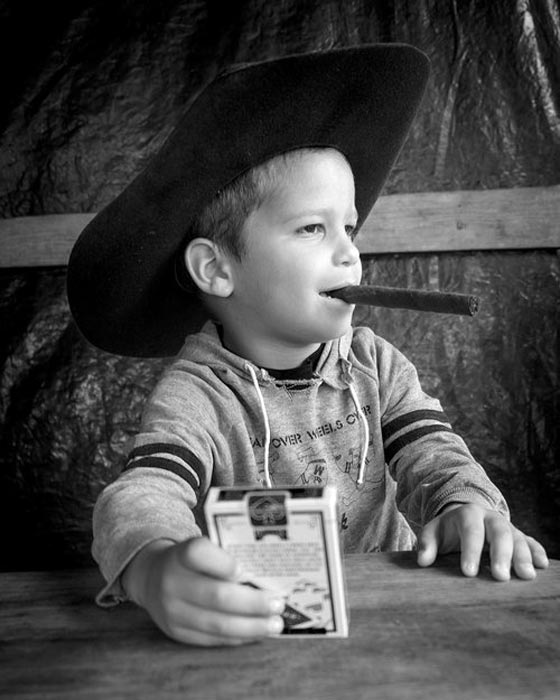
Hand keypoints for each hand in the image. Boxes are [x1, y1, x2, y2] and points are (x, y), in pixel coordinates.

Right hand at [121, 537, 284, 645]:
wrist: (150, 577)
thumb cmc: (189, 560)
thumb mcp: (199, 547)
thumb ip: (224, 557)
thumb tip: (264, 578)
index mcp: (180, 553)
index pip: (198, 552)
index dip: (222, 563)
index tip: (244, 569)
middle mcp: (172, 582)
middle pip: (217, 595)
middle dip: (253, 603)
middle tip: (278, 604)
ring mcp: (172, 611)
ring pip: (217, 623)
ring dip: (251, 626)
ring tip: (275, 624)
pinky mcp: (176, 632)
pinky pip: (212, 639)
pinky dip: (238, 637)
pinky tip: (256, 633)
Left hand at [417, 503, 548, 580]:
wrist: (465, 518)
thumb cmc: (447, 530)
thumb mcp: (433, 532)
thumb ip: (427, 544)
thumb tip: (423, 561)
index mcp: (468, 514)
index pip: (470, 531)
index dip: (470, 551)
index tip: (468, 572)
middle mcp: (490, 517)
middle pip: (499, 532)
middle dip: (501, 554)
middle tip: (500, 577)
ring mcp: (506, 526)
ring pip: (518, 538)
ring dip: (523, 556)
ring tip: (526, 576)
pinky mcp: (518, 535)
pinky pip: (530, 541)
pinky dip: (537, 552)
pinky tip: (542, 565)